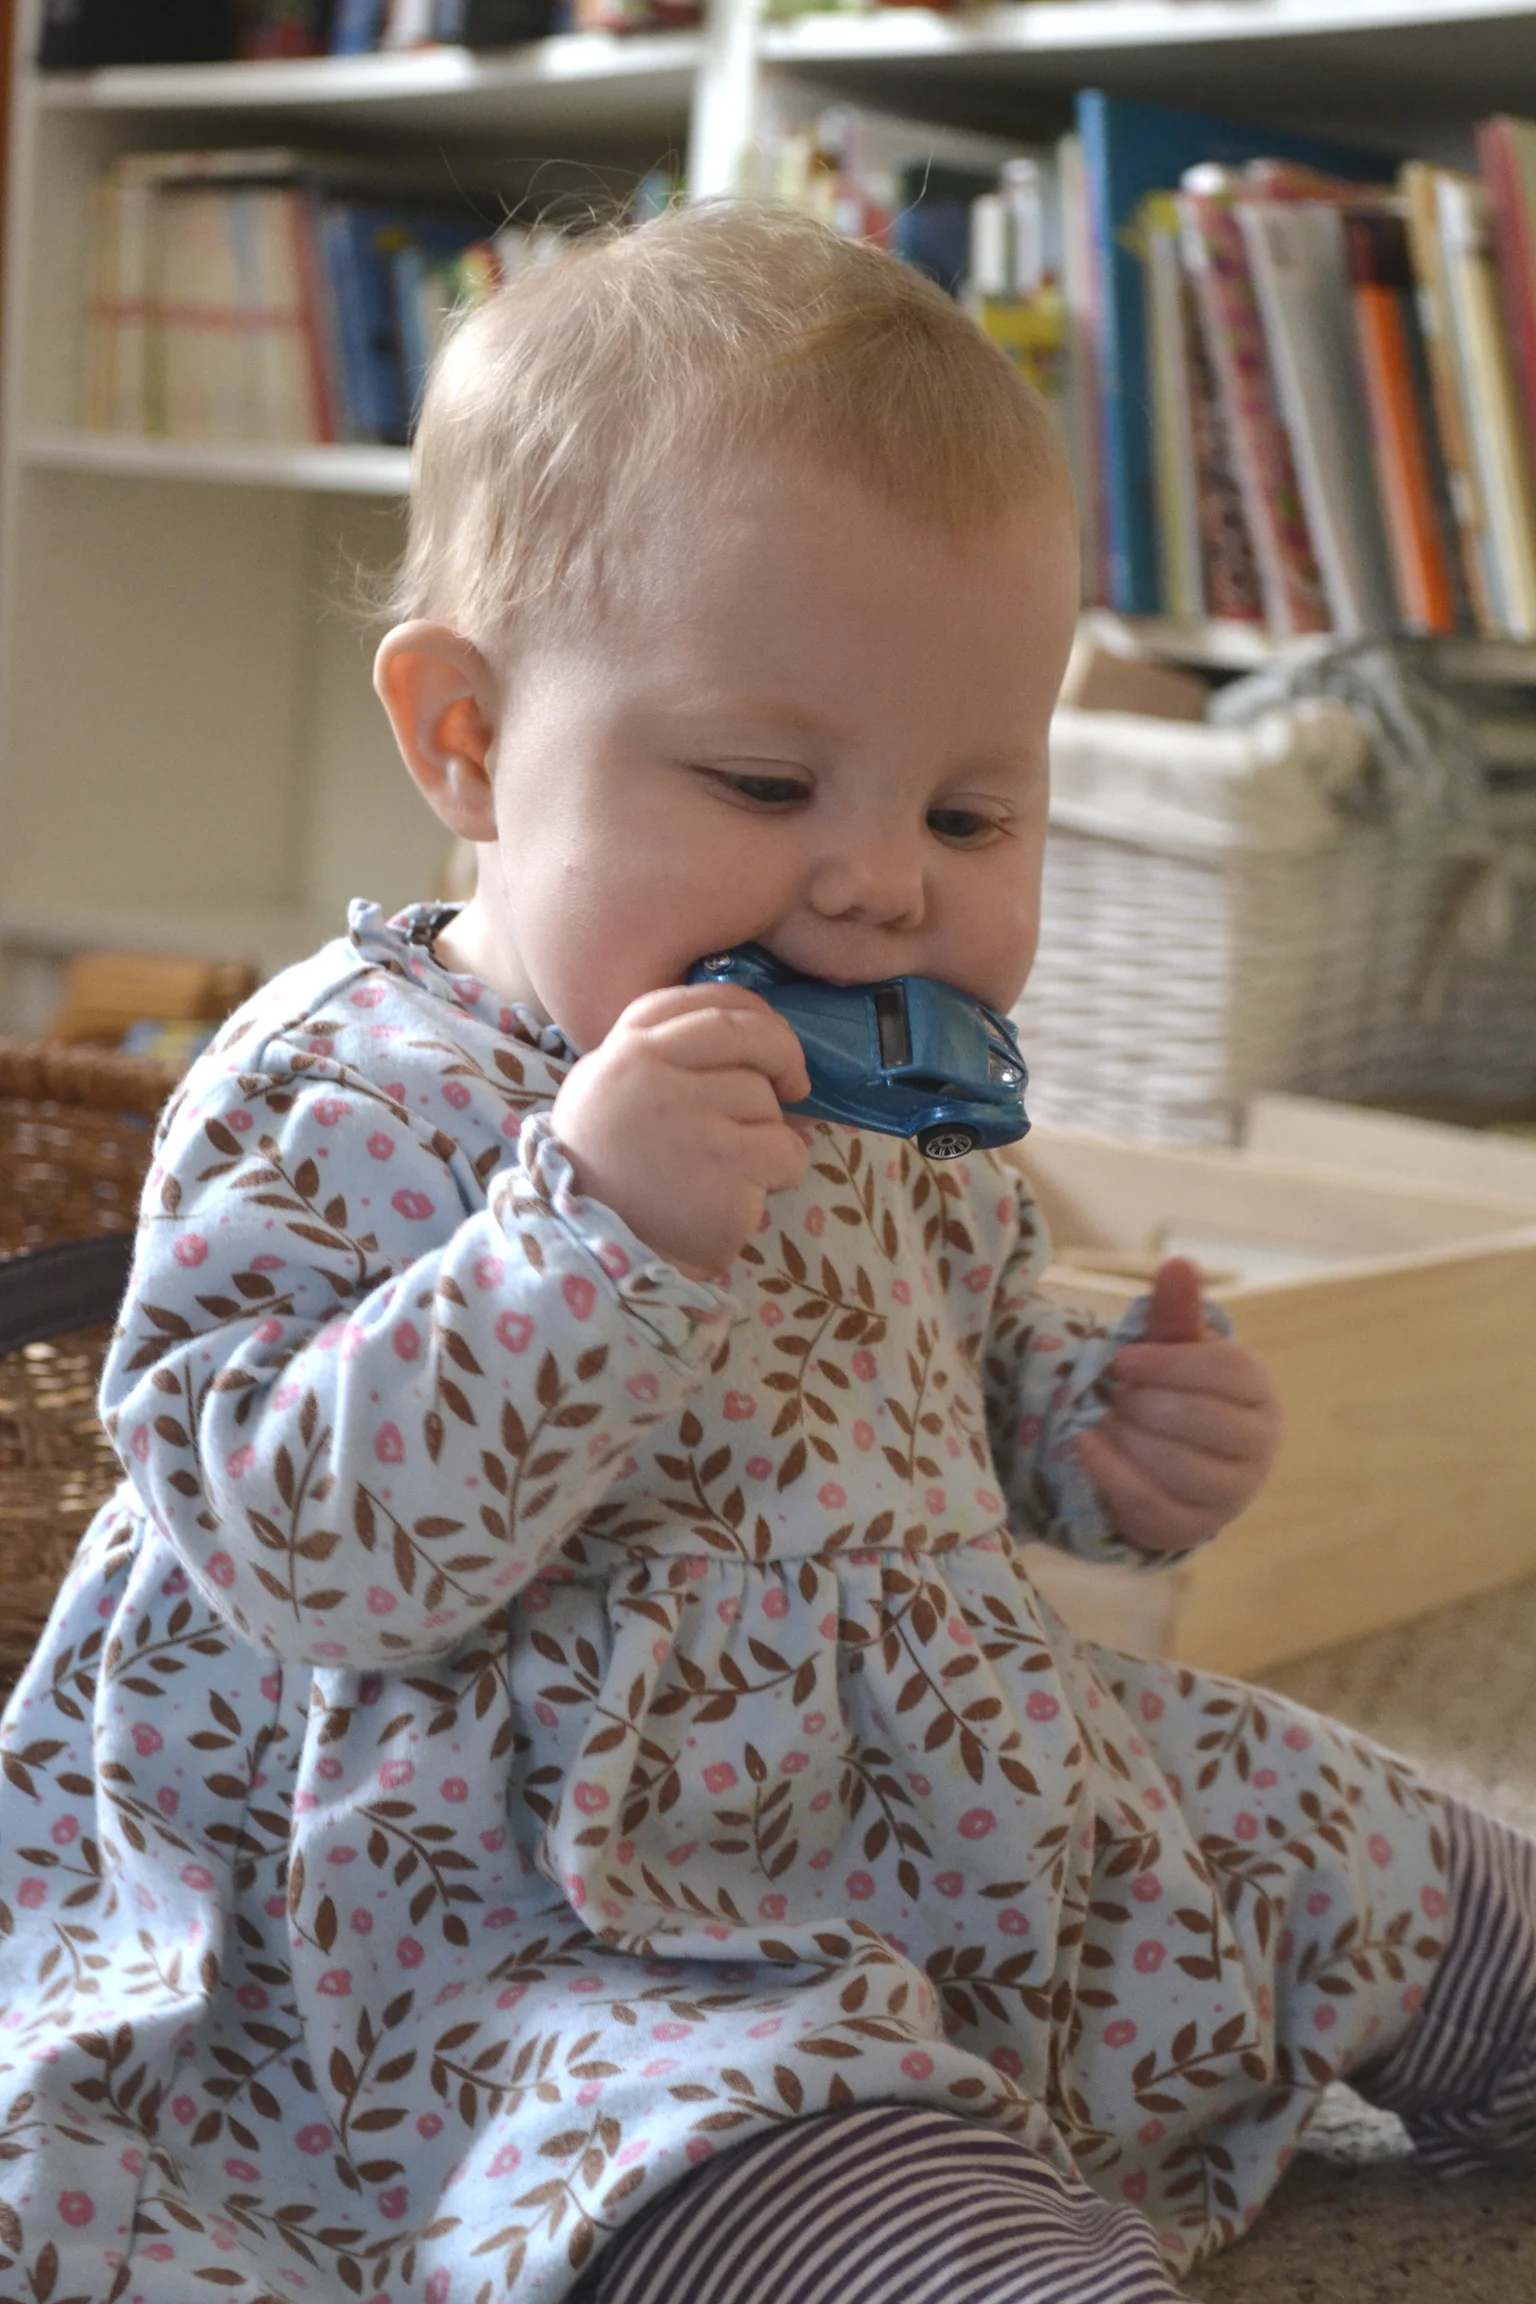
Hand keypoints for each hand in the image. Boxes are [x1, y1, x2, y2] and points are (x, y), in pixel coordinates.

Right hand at [551, 983, 811, 1280]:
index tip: (767, 1034)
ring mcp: (693, 1122)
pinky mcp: (727, 1170)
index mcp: (625, 1052)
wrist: (591, 1254)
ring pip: (768, 1103)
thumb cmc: (607, 1174)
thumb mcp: (608, 1094)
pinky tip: (744, 1195)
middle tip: (794, 1082)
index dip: (749, 1012)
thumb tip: (750, 1049)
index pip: (702, 1001)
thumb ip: (662, 1061)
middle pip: (747, 1038)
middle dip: (783, 1054)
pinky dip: (780, 1174)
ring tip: (731, 1167)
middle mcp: (654, 1075)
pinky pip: (787, 1154)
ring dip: (769, 1134)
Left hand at [1075, 1258, 1280, 1551]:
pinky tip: (1084, 1444)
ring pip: (1176, 1466)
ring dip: (1126, 1435)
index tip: (1122, 1359)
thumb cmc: (1176, 1390)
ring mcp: (1229, 1495)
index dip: (1166, 1363)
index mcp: (1259, 1394)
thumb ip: (1175, 1309)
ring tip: (1101, 1416)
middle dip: (1144, 1401)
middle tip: (1113, 1391)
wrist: (1170, 1458)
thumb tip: (1177, 1262)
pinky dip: (1110, 1472)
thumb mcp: (1174, 1348)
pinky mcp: (1191, 1529)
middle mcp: (1258, 1448)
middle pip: (1199, 1421)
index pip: (1222, 1373)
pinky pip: (1150, 1504)